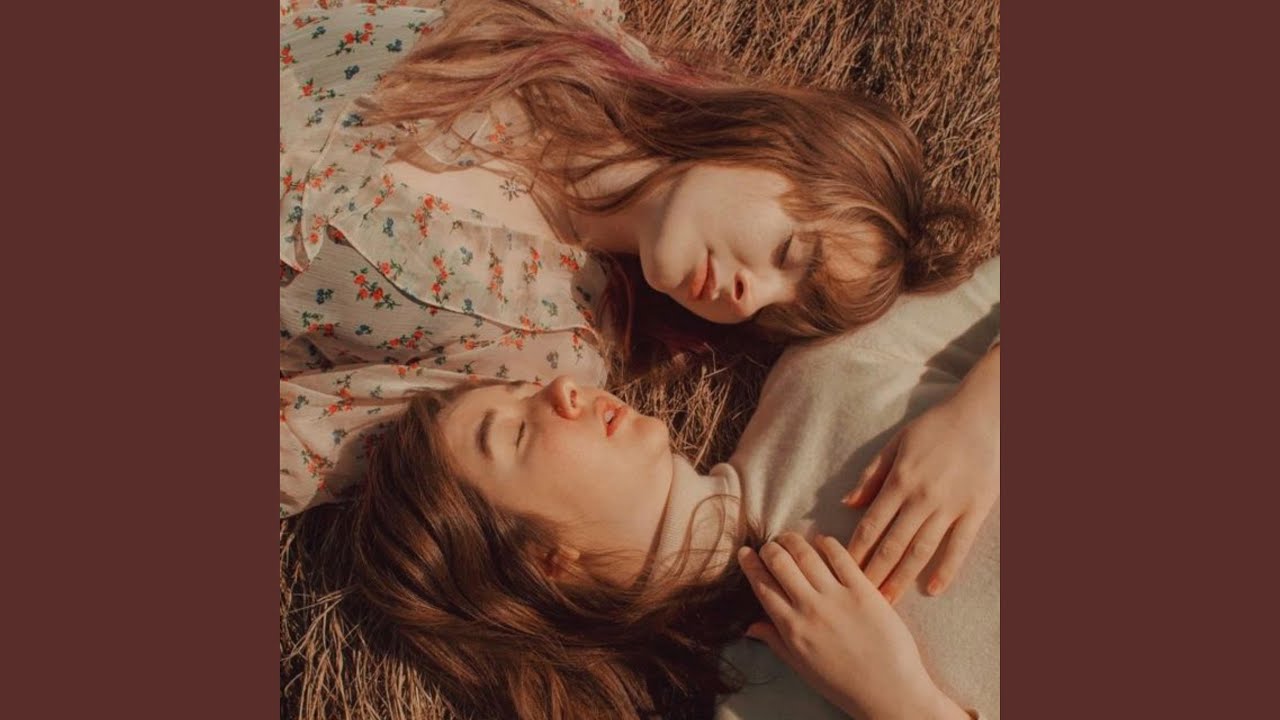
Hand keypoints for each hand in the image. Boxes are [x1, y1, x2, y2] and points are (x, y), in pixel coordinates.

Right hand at [738, 533, 967, 719]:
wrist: (888, 692)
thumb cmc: (844, 685)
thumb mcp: (801, 667)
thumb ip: (775, 642)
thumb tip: (750, 626)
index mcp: (791, 628)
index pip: (762, 586)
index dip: (750, 564)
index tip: (746, 552)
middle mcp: (810, 608)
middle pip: (780, 563)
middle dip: (770, 548)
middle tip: (771, 545)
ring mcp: (837, 597)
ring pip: (806, 554)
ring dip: (793, 540)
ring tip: (790, 538)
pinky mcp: (863, 591)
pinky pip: (840, 557)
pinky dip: (826, 544)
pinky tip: (822, 541)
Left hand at [843, 347, 998, 601]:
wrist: (982, 417)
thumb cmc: (935, 427)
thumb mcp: (896, 444)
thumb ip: (871, 475)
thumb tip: (847, 503)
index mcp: (899, 481)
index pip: (870, 525)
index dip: (854, 552)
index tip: (841, 574)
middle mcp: (921, 498)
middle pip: (891, 545)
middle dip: (873, 574)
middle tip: (858, 600)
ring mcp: (949, 507)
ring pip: (920, 551)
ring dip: (901, 579)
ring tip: (887, 602)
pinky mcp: (974, 512)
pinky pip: (958, 547)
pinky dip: (945, 570)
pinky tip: (932, 590)